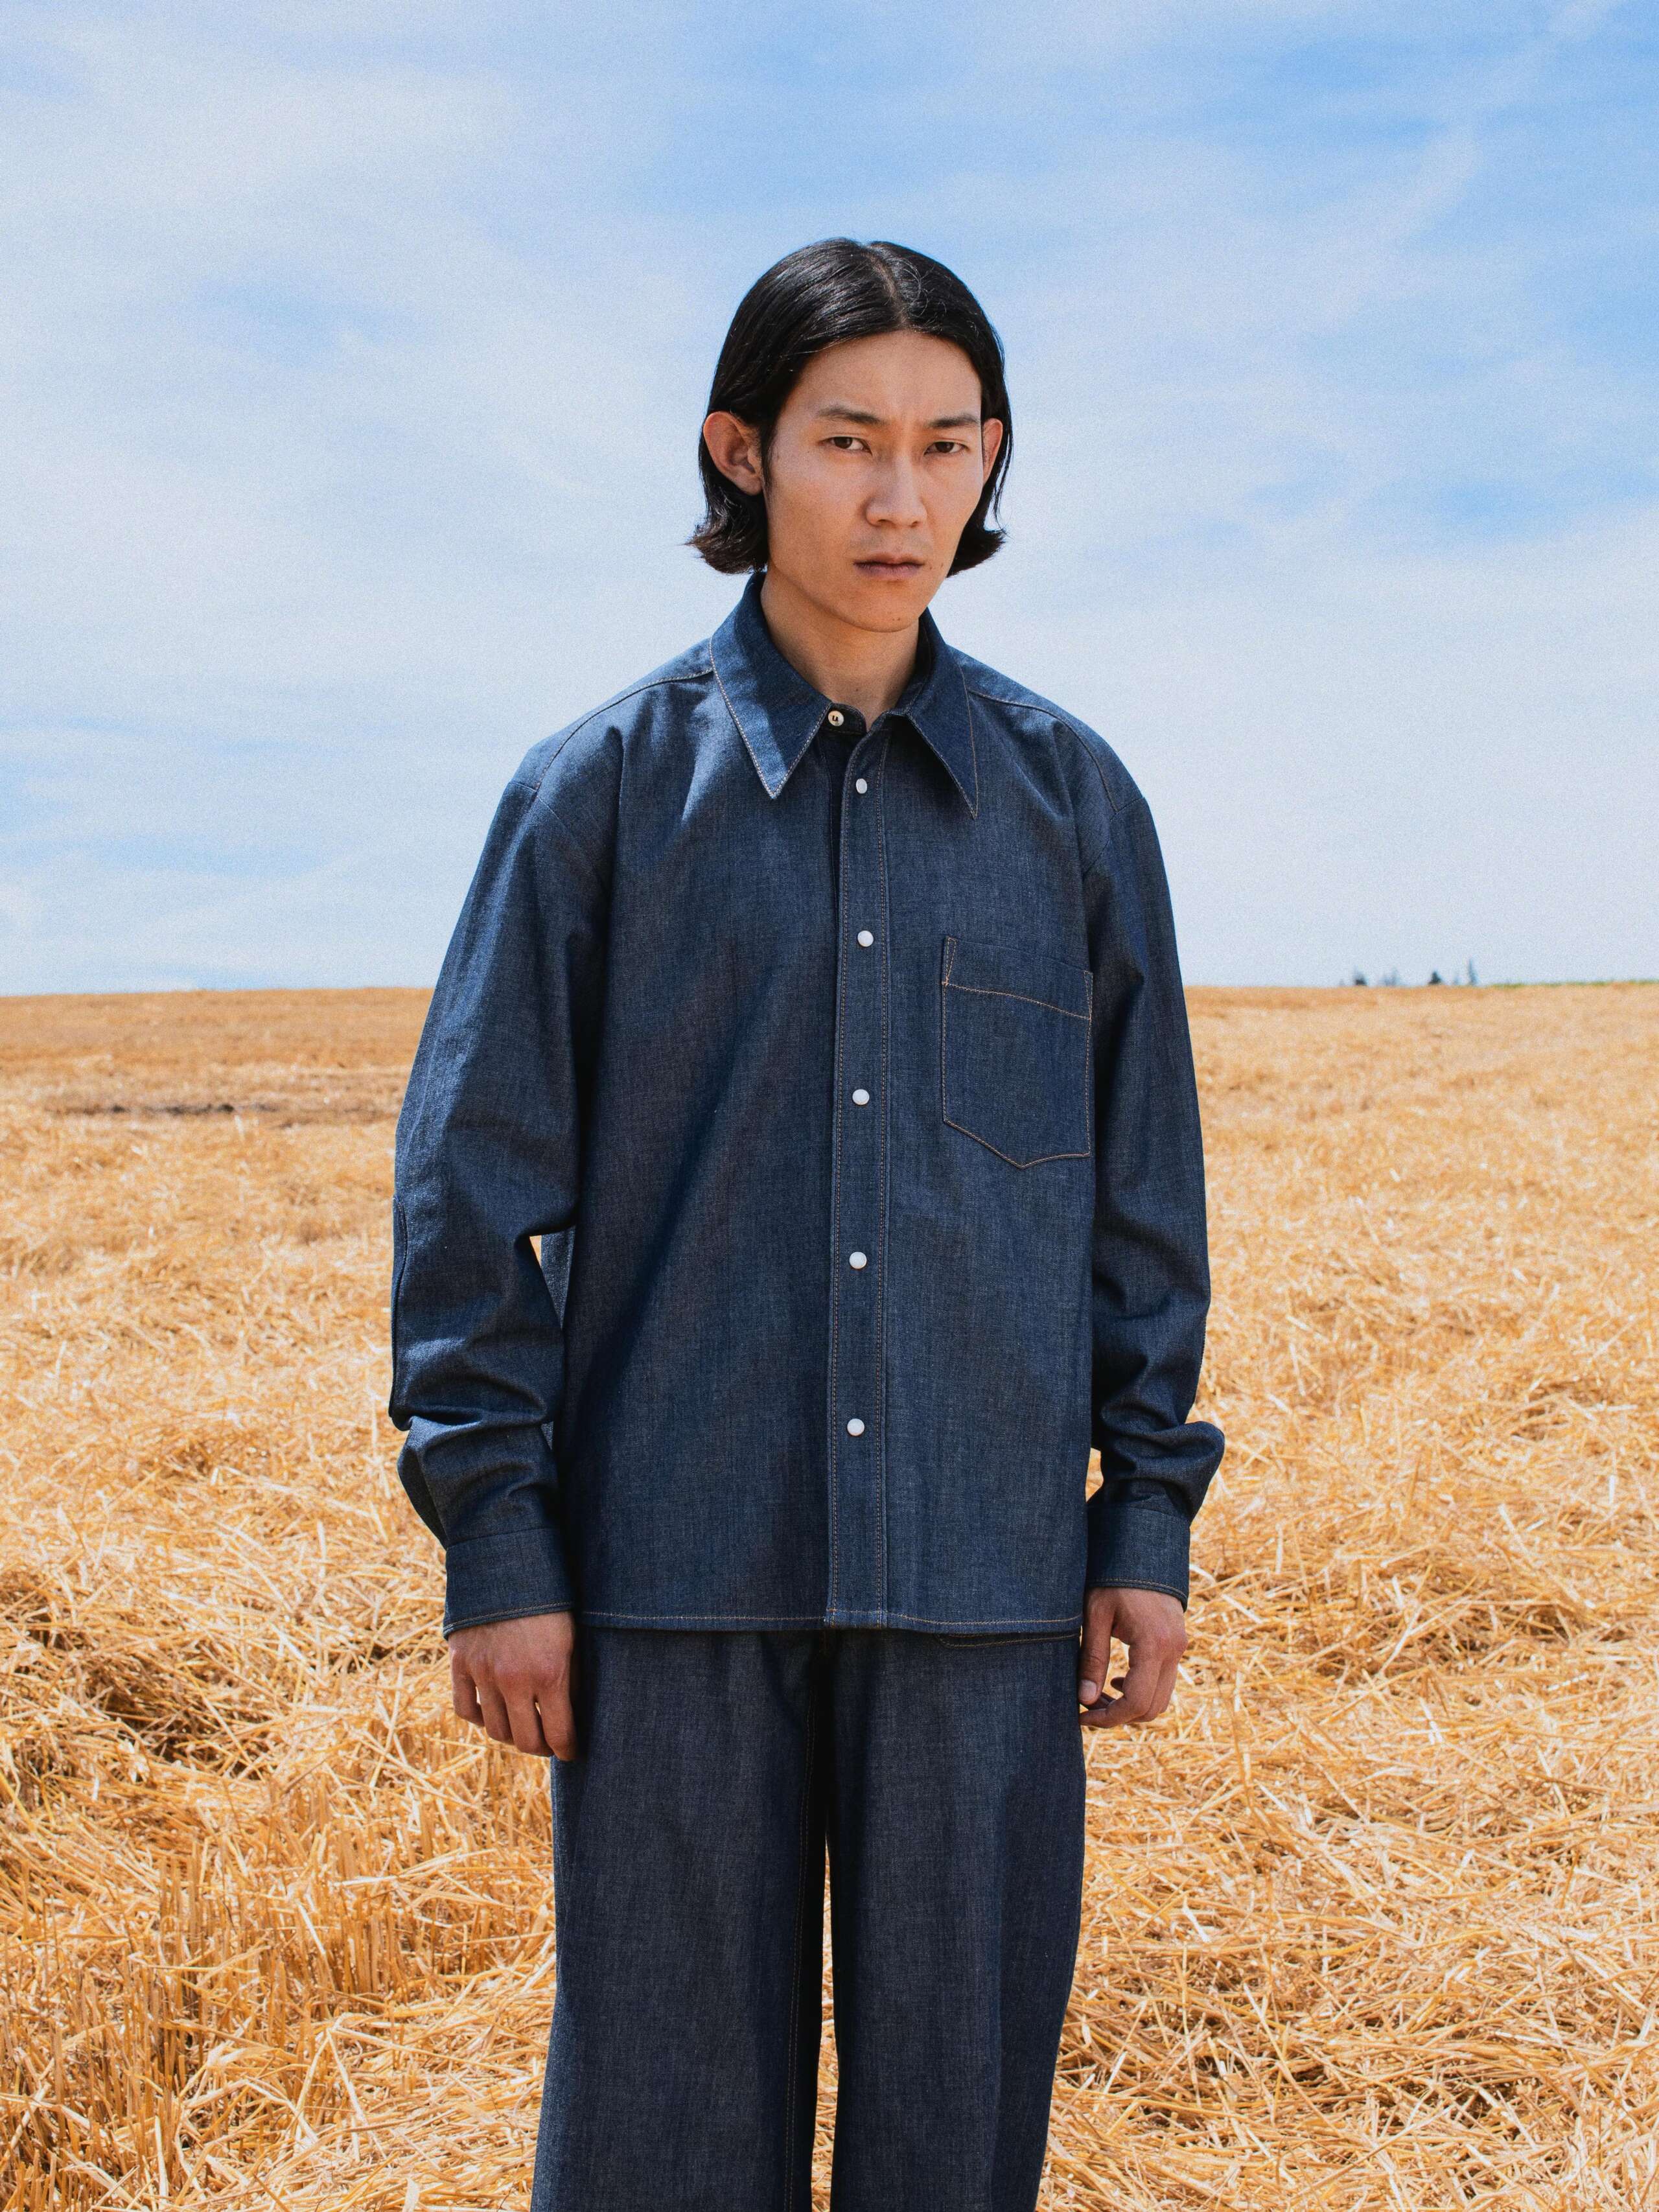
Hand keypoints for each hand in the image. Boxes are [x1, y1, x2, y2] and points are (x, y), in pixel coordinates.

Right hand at [448, 1610, 577, 1759]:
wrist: (506, 1563)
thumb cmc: (550, 1600)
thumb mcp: (572, 1638)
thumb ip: (571, 1679)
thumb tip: (573, 1714)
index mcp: (549, 1674)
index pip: (559, 1734)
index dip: (567, 1749)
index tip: (571, 1752)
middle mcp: (513, 1680)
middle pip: (525, 1741)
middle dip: (541, 1747)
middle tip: (548, 1743)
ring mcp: (483, 1673)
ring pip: (495, 1730)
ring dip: (511, 1735)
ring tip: (522, 1727)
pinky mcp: (461, 1663)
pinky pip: (465, 1709)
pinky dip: (479, 1717)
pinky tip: (492, 1712)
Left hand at [1078, 1586, 1185, 1729]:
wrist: (1142, 1548)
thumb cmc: (1112, 1578)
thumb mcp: (1095, 1615)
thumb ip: (1092, 1658)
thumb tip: (1084, 1698)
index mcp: (1154, 1644)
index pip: (1136, 1702)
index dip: (1108, 1718)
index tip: (1081, 1716)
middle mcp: (1173, 1650)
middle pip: (1152, 1708)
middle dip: (1118, 1716)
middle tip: (1086, 1706)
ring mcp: (1179, 1647)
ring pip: (1161, 1699)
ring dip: (1130, 1706)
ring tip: (1097, 1694)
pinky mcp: (1177, 1644)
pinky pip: (1164, 1682)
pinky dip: (1142, 1691)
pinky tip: (1118, 1681)